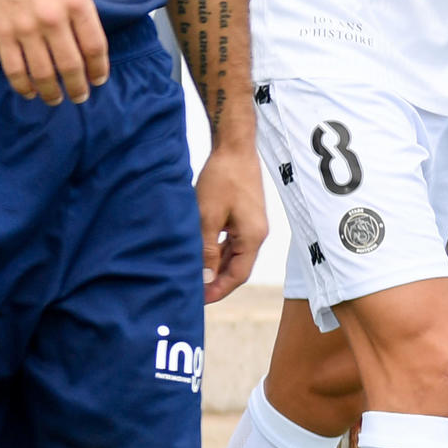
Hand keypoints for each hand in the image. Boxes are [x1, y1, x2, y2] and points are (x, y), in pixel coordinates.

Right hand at [0, 0, 107, 104]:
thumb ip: (77, 8)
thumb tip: (84, 40)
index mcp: (76, 1)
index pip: (95, 47)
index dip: (99, 69)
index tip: (98, 79)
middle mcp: (53, 17)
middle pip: (72, 66)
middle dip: (78, 87)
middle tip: (79, 96)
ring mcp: (25, 28)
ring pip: (44, 74)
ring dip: (52, 92)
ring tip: (55, 99)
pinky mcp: (1, 34)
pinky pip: (15, 70)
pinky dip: (24, 86)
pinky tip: (29, 92)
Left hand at [193, 140, 267, 302]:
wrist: (234, 147)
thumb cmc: (221, 179)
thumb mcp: (207, 216)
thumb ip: (206, 249)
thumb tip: (205, 278)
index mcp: (253, 237)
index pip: (238, 275)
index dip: (219, 290)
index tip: (199, 300)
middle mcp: (256, 234)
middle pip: (237, 267)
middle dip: (216, 281)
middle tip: (192, 292)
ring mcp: (251, 225)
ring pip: (233, 255)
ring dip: (215, 266)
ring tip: (193, 276)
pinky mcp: (243, 216)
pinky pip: (230, 241)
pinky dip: (216, 250)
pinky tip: (200, 253)